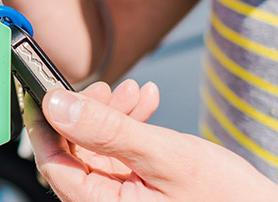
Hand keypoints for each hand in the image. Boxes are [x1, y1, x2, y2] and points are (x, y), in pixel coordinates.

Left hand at [24, 81, 277, 201]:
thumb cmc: (230, 200)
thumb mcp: (165, 156)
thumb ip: (106, 130)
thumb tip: (57, 105)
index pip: (53, 164)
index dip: (47, 123)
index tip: (47, 88)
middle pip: (76, 155)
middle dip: (90, 113)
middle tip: (112, 87)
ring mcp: (125, 199)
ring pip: (100, 151)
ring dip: (114, 116)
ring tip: (138, 92)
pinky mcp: (141, 193)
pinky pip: (122, 158)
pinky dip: (131, 129)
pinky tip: (149, 105)